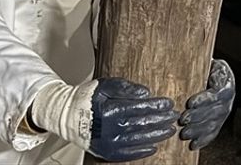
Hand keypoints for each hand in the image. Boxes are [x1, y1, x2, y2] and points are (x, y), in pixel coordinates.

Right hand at [32, 78, 177, 161]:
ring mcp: (108, 142)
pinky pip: (128, 154)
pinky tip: (153, 147)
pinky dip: (142, 151)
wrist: (66, 116)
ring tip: (169, 130)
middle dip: (162, 120)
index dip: (157, 105)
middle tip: (175, 116)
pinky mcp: (106, 152)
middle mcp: (110, 128)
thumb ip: (126, 87)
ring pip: (139, 139)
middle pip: (143, 124)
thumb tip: (146, 93)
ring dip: (157, 135)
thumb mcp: (105, 85)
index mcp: (111, 109)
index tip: (169, 103)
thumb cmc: (86, 98)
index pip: (141, 108)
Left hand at [178, 59, 235, 150]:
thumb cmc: (202, 66)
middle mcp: (228, 97)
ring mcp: (224, 110)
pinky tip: (194, 144)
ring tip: (184, 133)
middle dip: (199, 117)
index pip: (218, 92)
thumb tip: (178, 65)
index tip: (190, 103)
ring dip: (199, 130)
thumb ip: (196, 65)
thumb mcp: (203, 61)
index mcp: (225, 79)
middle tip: (183, 120)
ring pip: (214, 123)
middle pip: (216, 110)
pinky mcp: (219, 121)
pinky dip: (203, 139)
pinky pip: (213, 132)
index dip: (205, 99)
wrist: (209, 73)